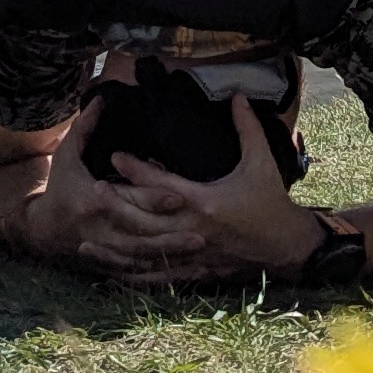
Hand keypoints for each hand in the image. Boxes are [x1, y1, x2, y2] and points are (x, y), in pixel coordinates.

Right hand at [7, 98, 244, 281]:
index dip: (154, 200)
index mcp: (94, 200)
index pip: (129, 201)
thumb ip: (85, 126)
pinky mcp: (111, 265)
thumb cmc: (60, 185)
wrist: (42, 228)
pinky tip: (188, 276)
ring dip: (172, 261)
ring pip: (143, 261)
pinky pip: (140, 275)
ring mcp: (107, 251)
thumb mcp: (67, 153)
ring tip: (202, 258)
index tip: (181, 196)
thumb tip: (101, 97)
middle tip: (203, 235)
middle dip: (171, 238)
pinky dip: (163, 278)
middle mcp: (102, 230)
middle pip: (140, 237)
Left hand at [100, 95, 325, 280]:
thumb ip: (247, 128)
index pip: (162, 184)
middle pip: (145, 221)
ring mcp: (191, 254)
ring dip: (117, 250)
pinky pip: (160, 277)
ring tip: (87, 245)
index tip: (114, 156)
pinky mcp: (195, 271)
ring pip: (146, 254)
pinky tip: (115, 276)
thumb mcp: (261, 162)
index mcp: (205, 201)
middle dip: (117, 208)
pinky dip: (136, 277)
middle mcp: (192, 229)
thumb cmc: (271, 201)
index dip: (137, 170)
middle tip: (90, 193)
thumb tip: (238, 95)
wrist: (286, 245)